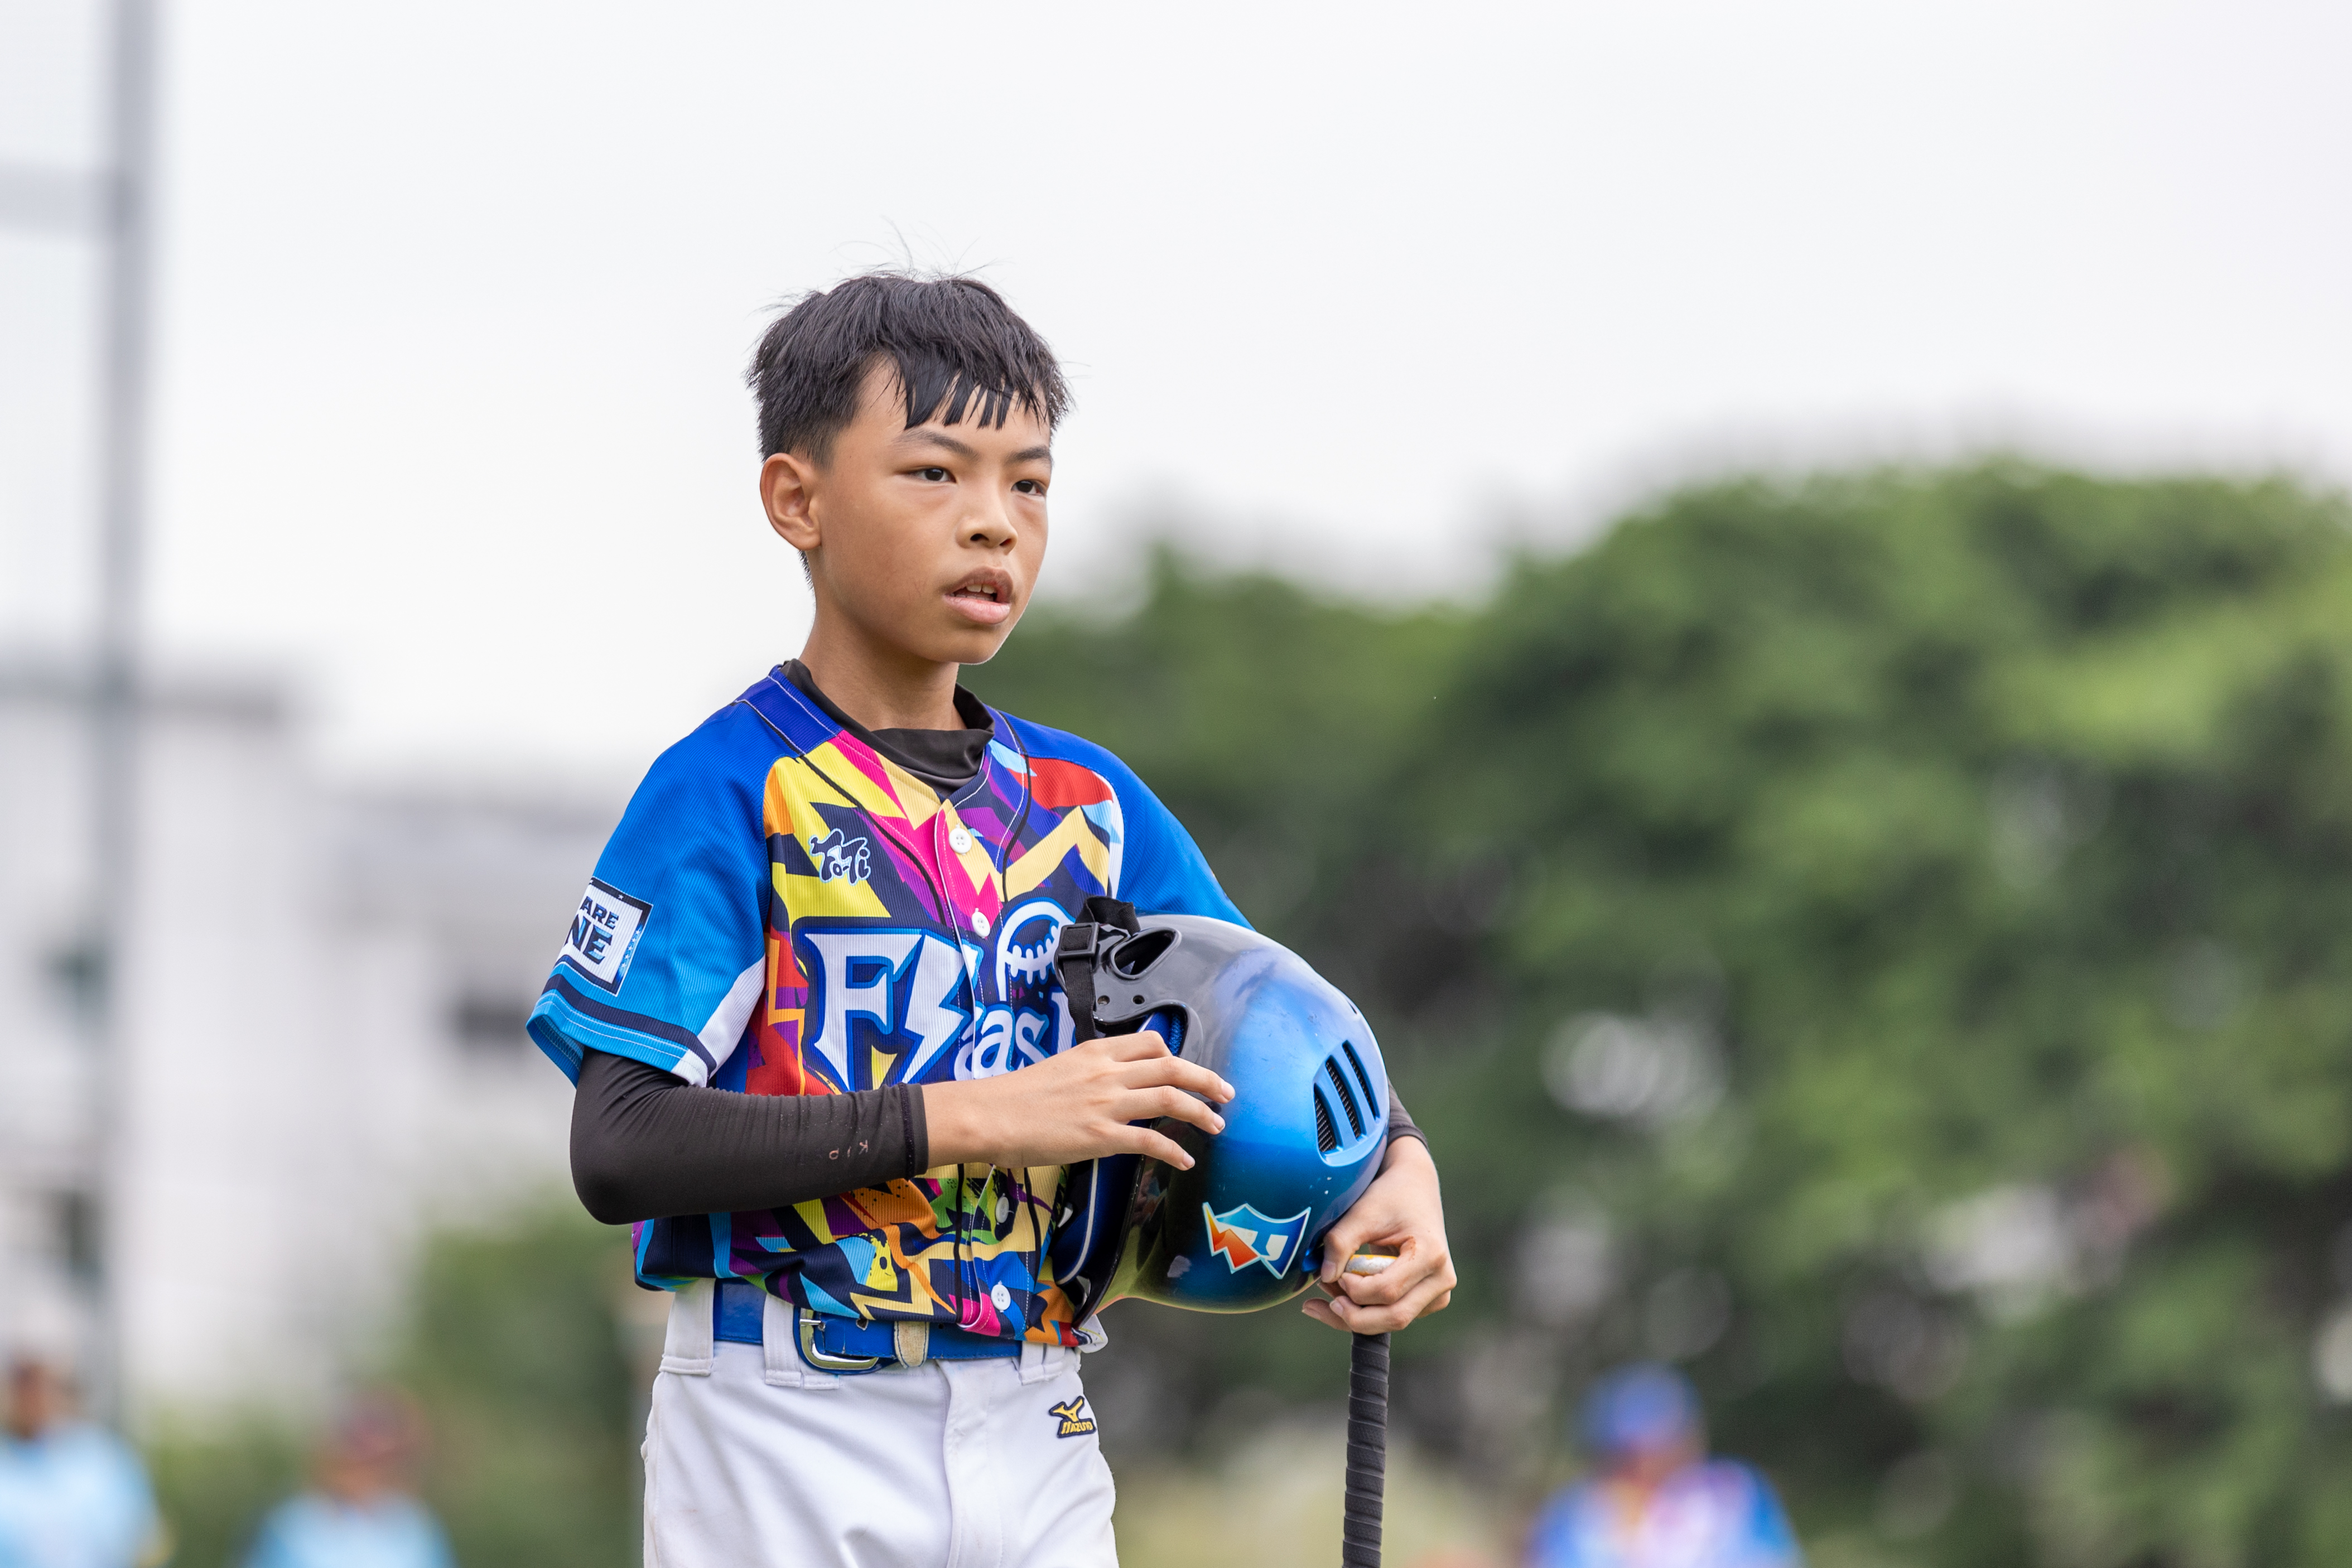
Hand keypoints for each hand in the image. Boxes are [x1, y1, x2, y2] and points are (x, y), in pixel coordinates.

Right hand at [921, 1031, 1233, 1168]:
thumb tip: (1109, 1086)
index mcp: (1095, 1051)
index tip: (1187, 1069)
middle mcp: (1106, 1072)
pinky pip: (1149, 1141)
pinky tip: (1184, 1160)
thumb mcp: (1058, 1068)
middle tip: (1226, 1092)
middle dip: (1205, 1078)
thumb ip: (1089, 1073)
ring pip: (1169, 1098)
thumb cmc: (1015, 1096)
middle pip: (1171, 1066)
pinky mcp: (1100, 1136)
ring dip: (1200, 1111)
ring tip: (1216, 1125)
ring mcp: (1106, 1104)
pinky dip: (1172, 1150)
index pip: (1149, 1042)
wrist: (989, 1114)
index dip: (1175, 1055)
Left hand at [1302, 1136, 1454, 1333]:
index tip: (1333, 1274)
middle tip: (1318, 1298)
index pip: (1387, 1290)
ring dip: (1354, 1315)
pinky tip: (1337, 1298)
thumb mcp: (1363, 1212)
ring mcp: (1437, 1294)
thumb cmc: (1389, 1198)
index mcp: (1431, 1254)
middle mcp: (1441, 1280)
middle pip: (1394, 1317)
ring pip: (1391, 1322)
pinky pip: (1391, 1317)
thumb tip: (1324, 1277)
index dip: (1354, 1289)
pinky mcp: (1426, 1301)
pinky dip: (1363, 1313)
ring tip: (1326, 1291)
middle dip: (1352, 1314)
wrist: (1414, 1191)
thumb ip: (1341, 1241)